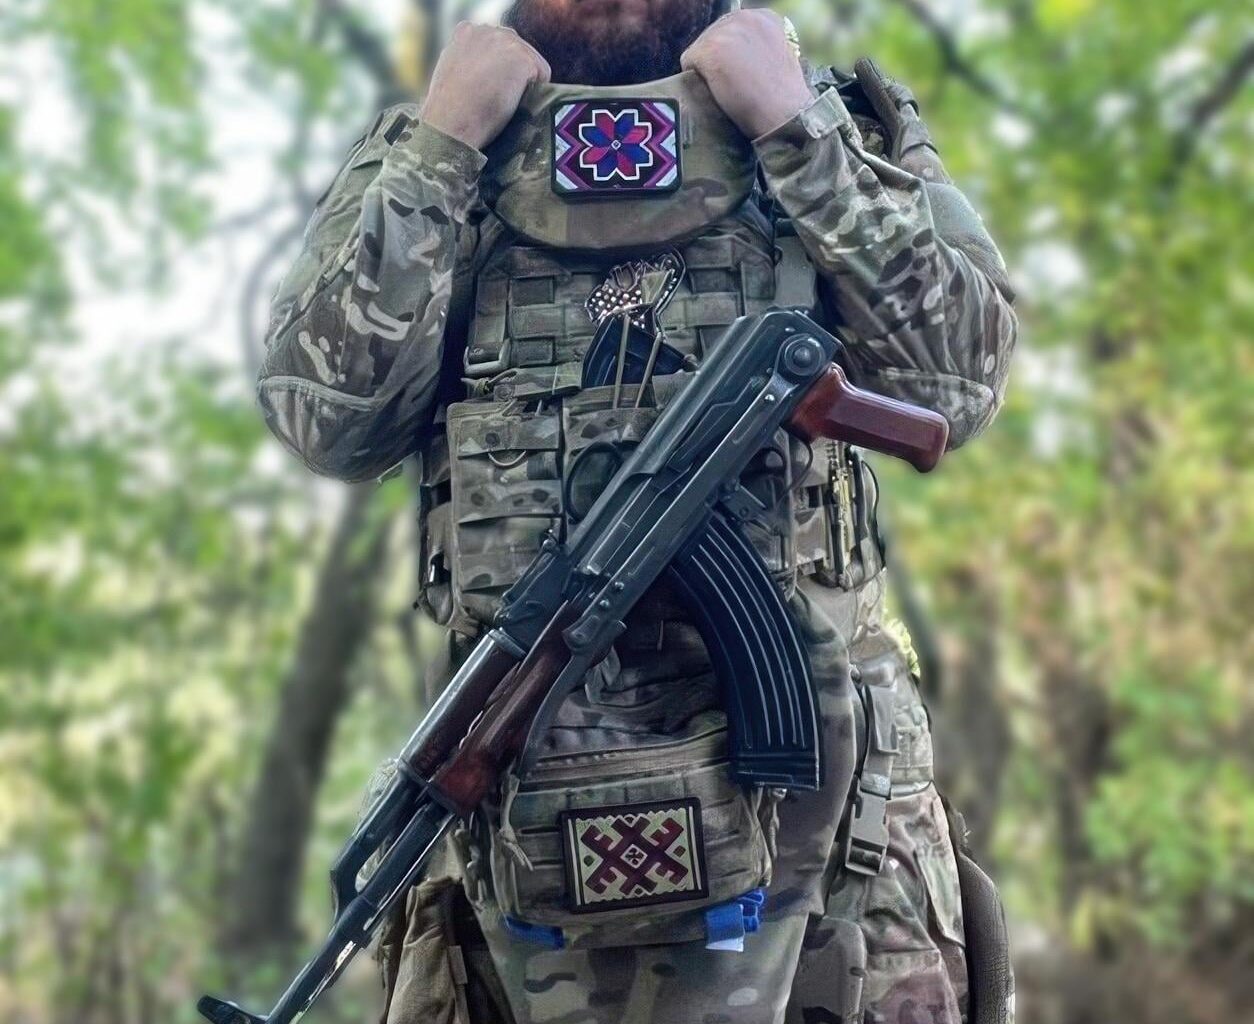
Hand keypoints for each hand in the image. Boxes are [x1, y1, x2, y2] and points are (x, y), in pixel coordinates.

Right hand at [420, 23, 550, 151]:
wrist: (451, 123)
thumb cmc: (448, 110)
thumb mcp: (452, 72)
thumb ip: (470, 60)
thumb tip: (488, 68)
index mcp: (467, 32)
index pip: (499, 46)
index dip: (500, 71)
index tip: (488, 91)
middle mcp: (488, 30)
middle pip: (519, 51)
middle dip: (515, 75)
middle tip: (497, 100)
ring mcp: (506, 41)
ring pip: (532, 63)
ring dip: (525, 84)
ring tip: (502, 102)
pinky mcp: (522, 57)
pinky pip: (543, 75)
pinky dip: (535, 92)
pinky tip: (512, 102)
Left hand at [681, 11, 812, 139]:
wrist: (784, 115)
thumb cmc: (783, 99)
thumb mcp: (778, 56)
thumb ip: (757, 46)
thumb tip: (735, 53)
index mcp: (764, 16)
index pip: (731, 28)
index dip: (732, 54)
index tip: (744, 74)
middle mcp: (745, 16)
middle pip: (713, 35)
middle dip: (717, 59)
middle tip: (734, 85)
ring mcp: (726, 31)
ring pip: (700, 48)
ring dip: (707, 70)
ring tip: (728, 89)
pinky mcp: (710, 49)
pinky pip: (689, 61)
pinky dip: (697, 79)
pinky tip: (717, 91)